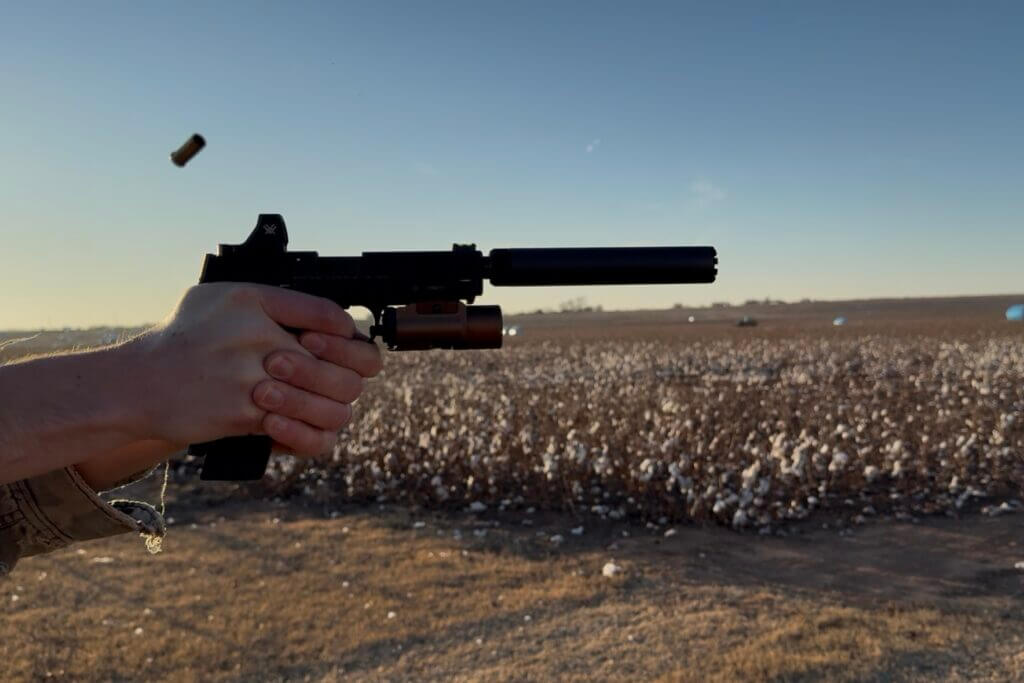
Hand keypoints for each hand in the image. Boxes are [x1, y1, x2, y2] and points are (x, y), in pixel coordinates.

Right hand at [129, 283, 381, 455]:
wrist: (138, 384)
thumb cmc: (185, 339)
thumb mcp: (223, 298)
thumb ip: (276, 302)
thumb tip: (336, 320)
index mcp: (254, 300)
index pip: (331, 316)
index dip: (346, 336)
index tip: (338, 344)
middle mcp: (258, 335)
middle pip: (345, 365)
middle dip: (348, 376)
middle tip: (335, 380)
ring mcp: (253, 378)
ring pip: (333, 403)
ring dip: (331, 406)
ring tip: (315, 403)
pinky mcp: (245, 415)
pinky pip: (304, 433)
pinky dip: (306, 433)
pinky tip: (291, 424)